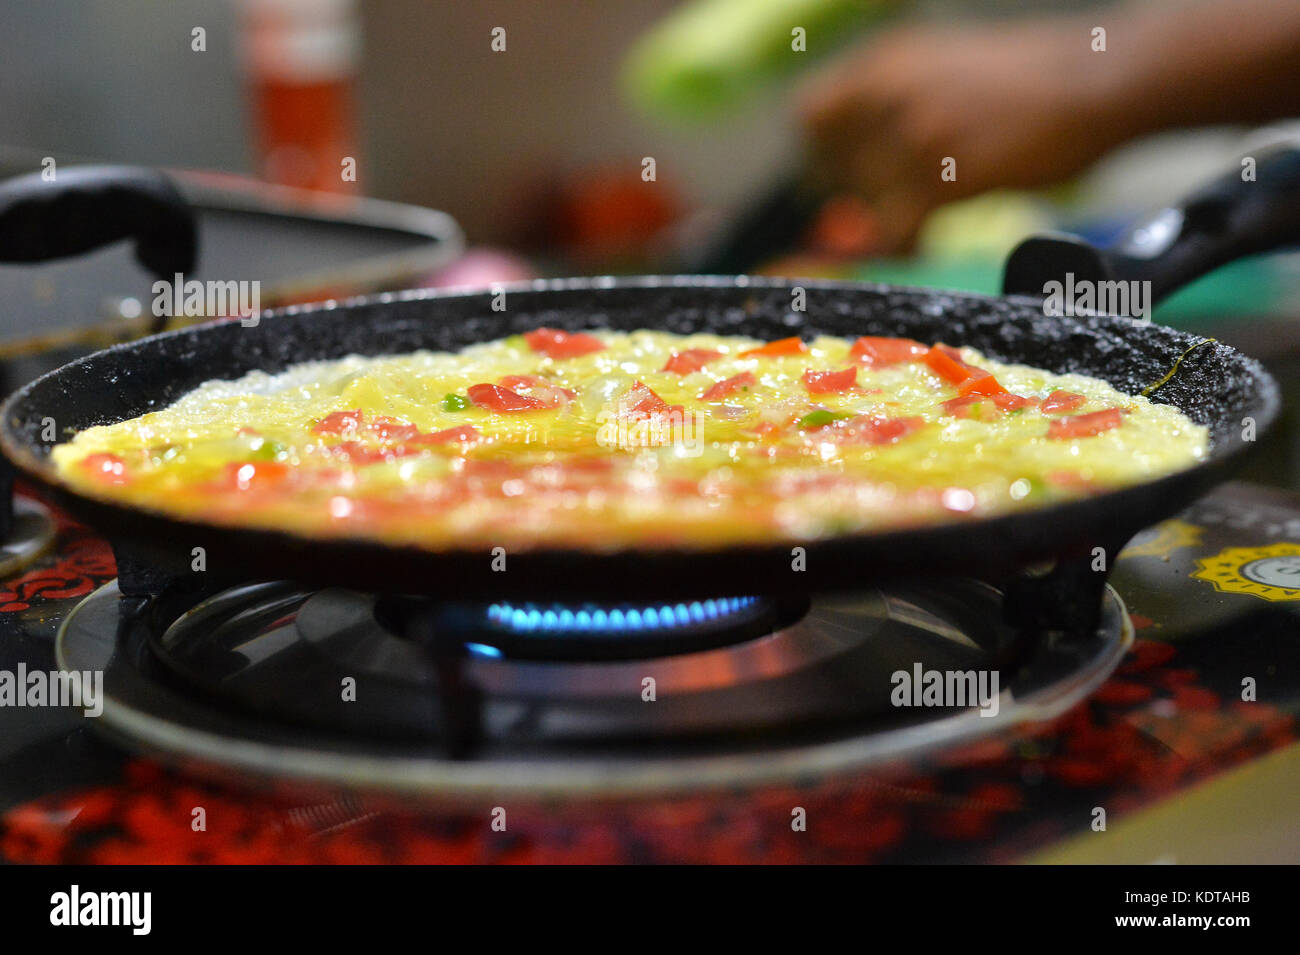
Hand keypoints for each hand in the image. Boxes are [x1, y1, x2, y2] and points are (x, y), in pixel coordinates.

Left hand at [798, 17, 1132, 251]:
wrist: (1099, 80)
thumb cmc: (1031, 76)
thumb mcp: (947, 61)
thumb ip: (898, 96)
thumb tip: (861, 144)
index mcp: (887, 59)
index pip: (811, 113)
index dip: (821, 149)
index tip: (838, 170)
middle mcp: (891, 91)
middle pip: (835, 164)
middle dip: (856, 189)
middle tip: (888, 199)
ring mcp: (917, 134)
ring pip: (866, 198)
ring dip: (886, 214)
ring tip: (918, 216)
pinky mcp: (945, 178)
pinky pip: (896, 229)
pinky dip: (904, 244)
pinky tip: (921, 240)